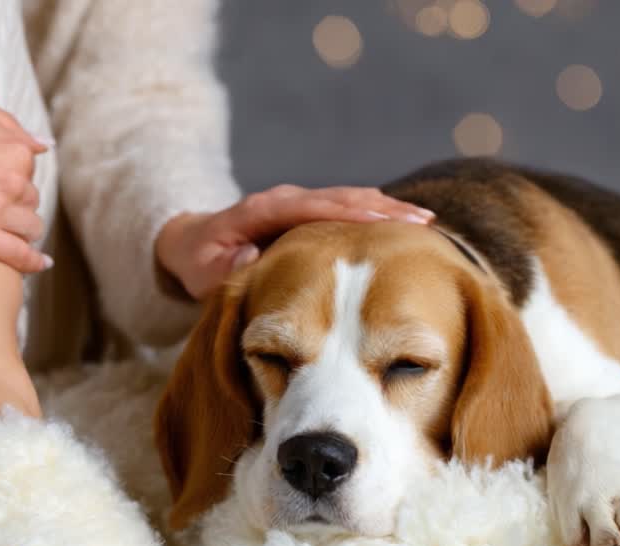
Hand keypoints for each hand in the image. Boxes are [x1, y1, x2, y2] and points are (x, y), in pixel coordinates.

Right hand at [0, 91, 51, 273]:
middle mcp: (10, 179)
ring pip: (29, 228)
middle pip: (30, 200)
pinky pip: (16, 255)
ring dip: (25, 230)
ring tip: (14, 233)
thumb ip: (11, 126)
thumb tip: (44, 146)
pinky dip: (32, 262)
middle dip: (17, 202)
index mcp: (13, 149)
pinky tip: (40, 264)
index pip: (29, 170)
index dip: (12, 174)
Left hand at [155, 185, 434, 299]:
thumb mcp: (205, 274)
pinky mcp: (310, 213)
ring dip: (387, 209)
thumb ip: (228, 271)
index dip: (347, 213)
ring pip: (350, 199)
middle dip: (382, 208)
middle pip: (340, 197)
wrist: (192, 241)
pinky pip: (348, 209)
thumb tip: (252, 260)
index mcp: (262, 210)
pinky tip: (409, 225)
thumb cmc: (201, 264)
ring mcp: (300, 203)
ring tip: (427, 222)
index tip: (381, 221)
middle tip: (423, 221)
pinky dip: (378, 214)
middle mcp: (286, 200)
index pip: (310, 207)